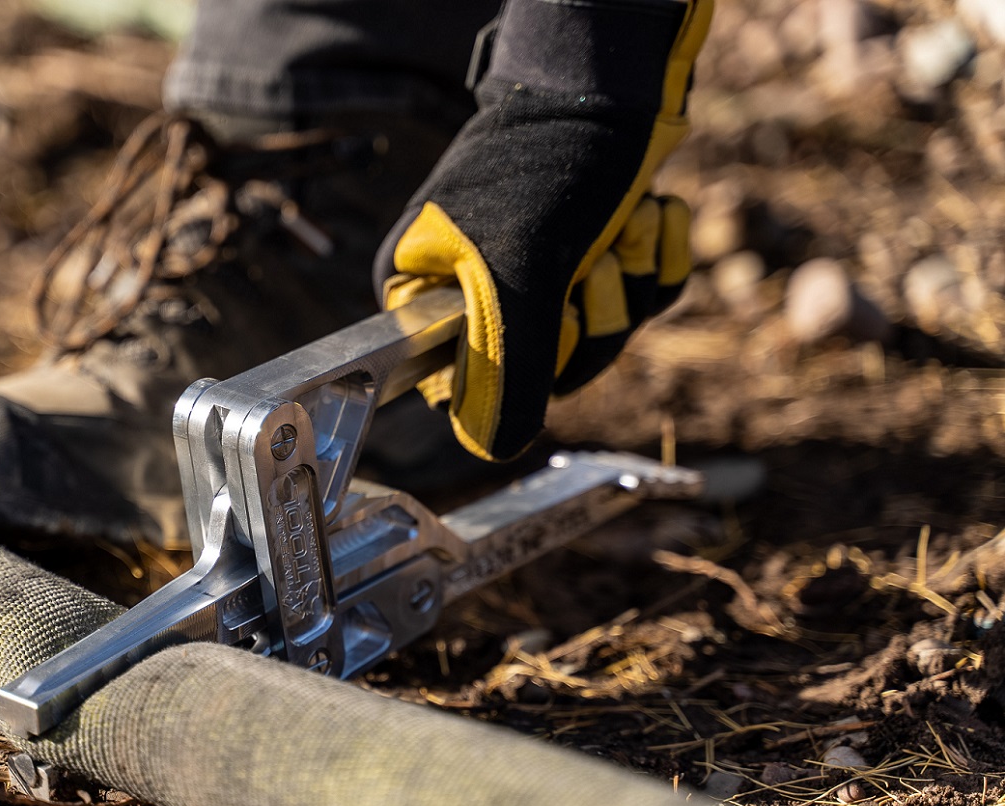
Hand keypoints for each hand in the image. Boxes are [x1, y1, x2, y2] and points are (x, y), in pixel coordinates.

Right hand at [374, 0, 710, 460]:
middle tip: (585, 263)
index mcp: (422, 296)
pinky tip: (644, 214)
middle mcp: (470, 292)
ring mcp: (533, 277)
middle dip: (589, 316)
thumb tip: (494, 450)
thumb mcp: (519, 273)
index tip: (542, 320)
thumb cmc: (548, 166)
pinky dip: (652, 261)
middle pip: (543, 372)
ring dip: (627, 282)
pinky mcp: (588, 258)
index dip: (517, 370)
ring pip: (599, 337)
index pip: (459, 389)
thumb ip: (504, 370)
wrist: (614, 85)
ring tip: (617, 223)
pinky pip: (636, 302)